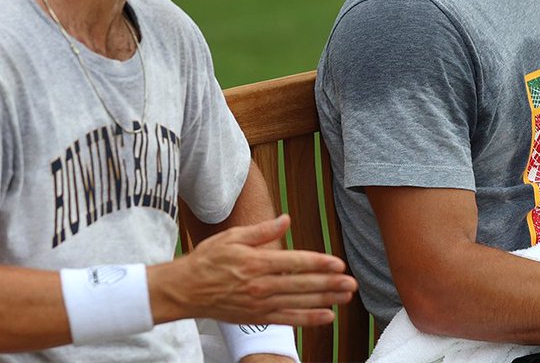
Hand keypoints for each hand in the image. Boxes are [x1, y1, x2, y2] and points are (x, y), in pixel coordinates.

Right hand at [149, 214, 356, 325]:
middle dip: (330, 283)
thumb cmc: (209, 259)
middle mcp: (261, 286)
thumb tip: (286, 219)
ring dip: (326, 300)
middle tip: (352, 282)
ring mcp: (260, 304)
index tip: (338, 263)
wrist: (187, 290)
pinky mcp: (257, 317)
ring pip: (300, 303)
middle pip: (302, 285)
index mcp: (257, 262)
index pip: (295, 263)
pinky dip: (309, 319)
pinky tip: (327, 316)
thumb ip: (262, 231)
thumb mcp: (233, 237)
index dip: (319, 263)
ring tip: (346, 296)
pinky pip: (288, 320)